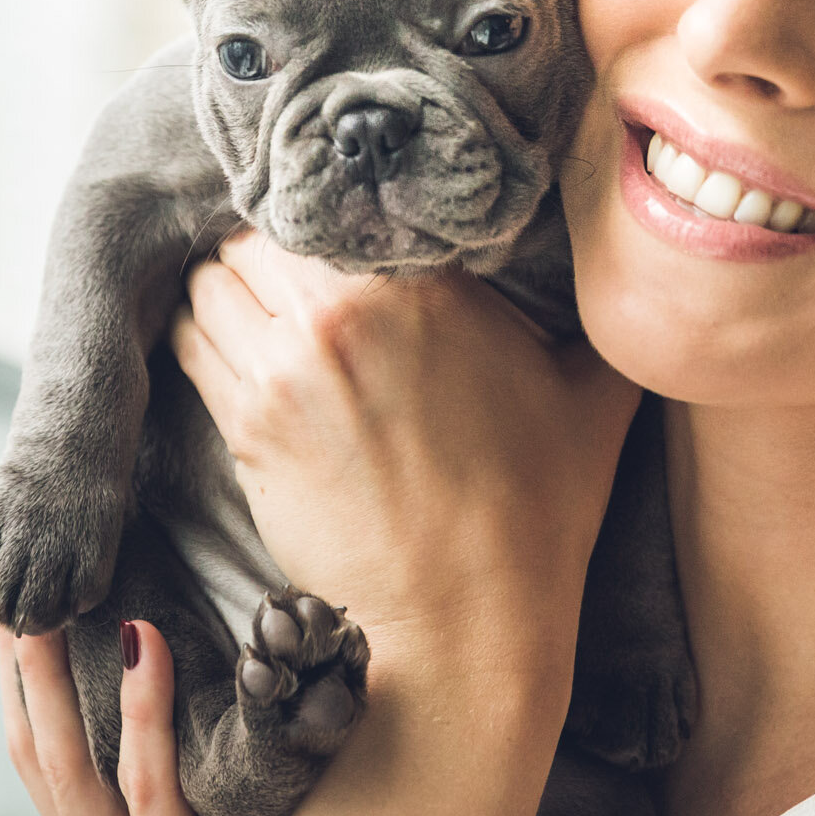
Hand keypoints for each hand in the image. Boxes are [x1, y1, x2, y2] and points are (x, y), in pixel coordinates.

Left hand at [169, 233, 639, 685]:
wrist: (471, 618)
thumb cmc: (539, 508)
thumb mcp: (592, 393)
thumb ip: (595, 315)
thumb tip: (623, 266)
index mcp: (426, 280)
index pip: (336, 197)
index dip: (328, 211)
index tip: (335, 230)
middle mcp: (345, 308)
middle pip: (258, 232)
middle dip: (267, 250)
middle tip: (292, 282)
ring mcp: (287, 366)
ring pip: (211, 282)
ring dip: (228, 293)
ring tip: (261, 319)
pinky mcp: (247, 425)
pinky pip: (191, 345)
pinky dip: (202, 340)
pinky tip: (236, 360)